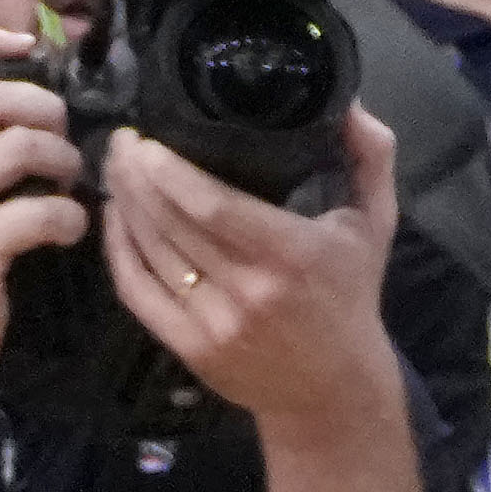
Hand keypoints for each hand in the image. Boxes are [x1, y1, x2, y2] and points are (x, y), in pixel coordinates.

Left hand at [104, 107, 406, 439]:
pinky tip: (115, 219)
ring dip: (125, 206)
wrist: (334, 390)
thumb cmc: (352, 294)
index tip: (146, 140)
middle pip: (173, 224)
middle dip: (136, 177)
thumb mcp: (375, 222)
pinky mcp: (191, 349)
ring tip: (115, 168)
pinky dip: (120, 252)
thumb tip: (350, 101)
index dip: (170, 173)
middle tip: (121, 140)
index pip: (215, 207)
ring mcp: (215, 324)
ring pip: (152, 254)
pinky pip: (139, 294)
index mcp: (294, 253)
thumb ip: (371, 156)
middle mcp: (250, 290)